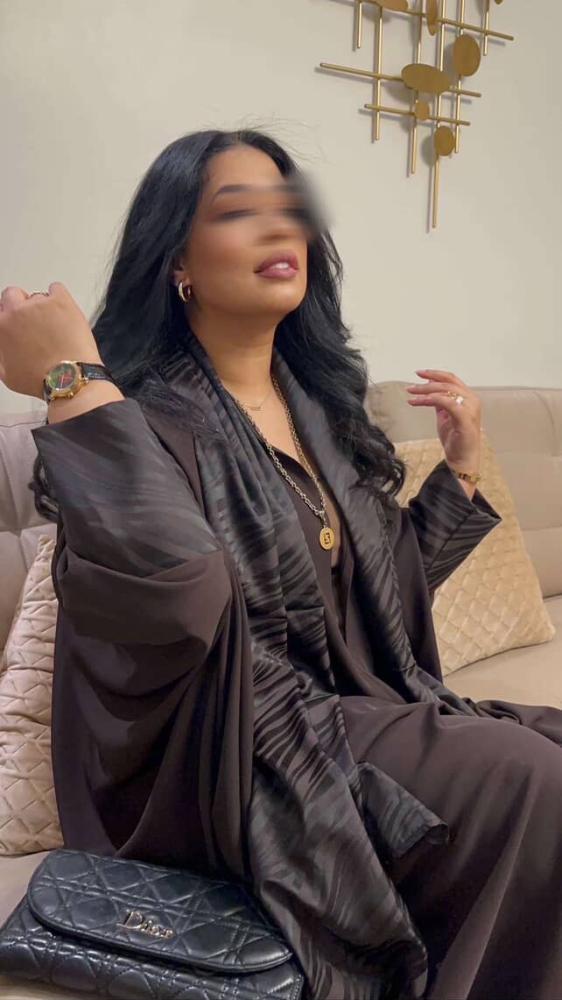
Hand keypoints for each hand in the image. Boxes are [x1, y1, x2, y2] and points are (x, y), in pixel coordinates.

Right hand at [0, 282, 102, 399]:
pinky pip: (56, 289)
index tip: (17, 324)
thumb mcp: (6, 374)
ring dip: (44, 308)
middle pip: (13, 294)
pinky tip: (64, 314)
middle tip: (34, 322)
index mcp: (1, 326)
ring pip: (38, 296)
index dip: (9, 317)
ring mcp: (39, 303)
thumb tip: (2, 344)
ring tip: (56, 327)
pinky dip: (59, 298)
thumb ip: (0, 353)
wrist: (69, 379)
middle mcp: (16, 311)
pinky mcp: (61, 301)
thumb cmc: (38, 380)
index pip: (0, 310)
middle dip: (21, 305)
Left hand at [406, 369, 481, 471]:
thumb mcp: (444, 416)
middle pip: (447, 383)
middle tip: (411, 387)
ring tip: (412, 395)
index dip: (435, 374)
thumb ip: (440, 401)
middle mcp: (471, 400)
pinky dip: (432, 400)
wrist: (462, 459)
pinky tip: (420, 402)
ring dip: (426, 391)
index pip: (451, 379)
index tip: (419, 374)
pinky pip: (447, 403)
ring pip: (446, 391)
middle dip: (426, 383)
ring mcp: (470, 409)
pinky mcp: (465, 418)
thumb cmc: (456, 439)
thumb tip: (429, 387)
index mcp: (468, 398)